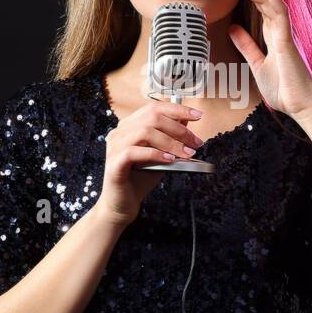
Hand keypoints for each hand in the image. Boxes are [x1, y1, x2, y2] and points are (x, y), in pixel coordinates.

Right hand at [94, 98, 205, 227]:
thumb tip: (187, 121)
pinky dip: (155, 154)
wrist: (122, 205)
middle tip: (196, 142)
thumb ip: (170, 138)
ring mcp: (114, 147)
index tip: (198, 116)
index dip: (177, 109)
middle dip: (179, 128)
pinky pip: (134, 152)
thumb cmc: (140, 179)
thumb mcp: (161, 155)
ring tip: (186, 154)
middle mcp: (119, 132)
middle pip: (152, 117)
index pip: (154, 108)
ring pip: (144, 132)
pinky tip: (169, 160)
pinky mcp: (114, 163)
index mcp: (129, 126)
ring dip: (170, 142)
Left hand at [215, 0, 311, 119]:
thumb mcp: (258, 64)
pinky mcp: (288, 41)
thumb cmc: (284, 89)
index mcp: (274, 33)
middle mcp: (281, 29)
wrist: (301, 107)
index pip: (258, 4)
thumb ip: (247, 46)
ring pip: (269, 0)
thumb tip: (233, 29)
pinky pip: (280, 13)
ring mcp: (285, 33)